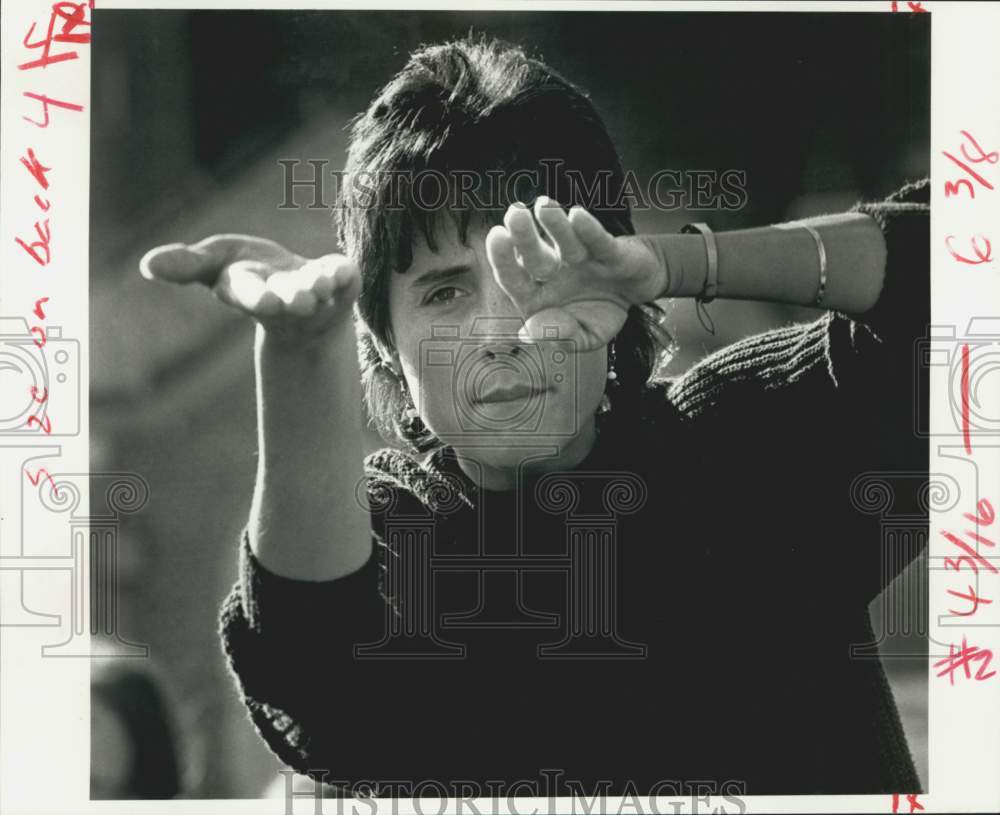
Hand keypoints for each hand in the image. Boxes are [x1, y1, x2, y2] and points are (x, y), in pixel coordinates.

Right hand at [139, 234, 360, 348]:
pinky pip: (347, 280)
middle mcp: (284, 297)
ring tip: (321, 286)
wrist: (303, 302)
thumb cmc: (252, 274)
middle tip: (301, 300)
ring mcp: (317, 292)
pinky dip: (346, 276)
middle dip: (292, 299)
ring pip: (319, 292)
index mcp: (250, 291)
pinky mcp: (342, 283)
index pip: (249, 295)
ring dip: (320, 288)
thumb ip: (186, 265)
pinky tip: (346, 270)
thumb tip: (148, 265)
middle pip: (287, 299)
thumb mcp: (215, 264)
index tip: (266, 301)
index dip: (256, 297)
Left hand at [485, 198, 665, 348]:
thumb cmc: (599, 313)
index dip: (502, 259)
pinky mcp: (608, 250)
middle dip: (524, 235)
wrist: (635, 293)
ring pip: (564, 240)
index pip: (513, 277)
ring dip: (555, 224)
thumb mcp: (584, 336)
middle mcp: (553, 270)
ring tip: (544, 206)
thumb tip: (530, 332)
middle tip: (515, 214)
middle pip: (534, 254)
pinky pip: (597, 240)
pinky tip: (577, 216)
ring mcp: (579, 257)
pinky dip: (589, 230)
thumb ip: (561, 338)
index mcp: (536, 294)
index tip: (497, 236)